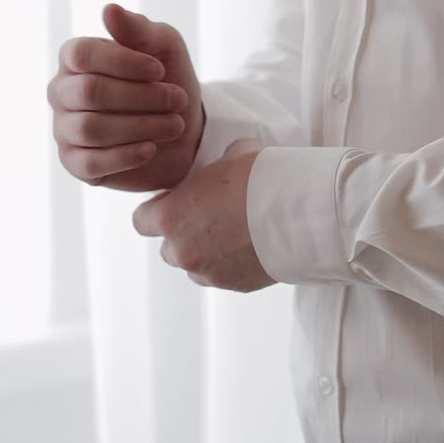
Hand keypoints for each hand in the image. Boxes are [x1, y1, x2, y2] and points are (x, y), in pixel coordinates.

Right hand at [48, 4, 204, 191]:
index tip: (160, 69)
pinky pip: (89, 163)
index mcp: (74, 58)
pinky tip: (151, 149)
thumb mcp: (163, 46)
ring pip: (90, 128)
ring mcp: (65, 129)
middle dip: (140, 97)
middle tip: (177, 100)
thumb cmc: (167, 79)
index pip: (81, 54)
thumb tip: (109, 9)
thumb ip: (137, 28)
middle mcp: (62, 92)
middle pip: (89, 92)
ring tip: (175, 125)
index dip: (123, 62)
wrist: (185, 129)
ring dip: (141, 126)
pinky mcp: (75, 163)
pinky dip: (125, 156)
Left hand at [133, 139, 274, 292]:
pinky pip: (223, 276)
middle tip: (210, 217)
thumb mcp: (235, 155)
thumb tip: (226, 164)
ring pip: (195, 266)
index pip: (141, 221)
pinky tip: (253, 245)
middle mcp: (183, 251)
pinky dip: (232, 265)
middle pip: (167, 248)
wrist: (302, 213)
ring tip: (235, 234)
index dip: (157, 210)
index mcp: (172, 217)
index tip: (177, 201)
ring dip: (207, 253)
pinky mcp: (234, 286)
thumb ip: (217, 166)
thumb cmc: (264, 179)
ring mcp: (208, 273)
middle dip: (183, 234)